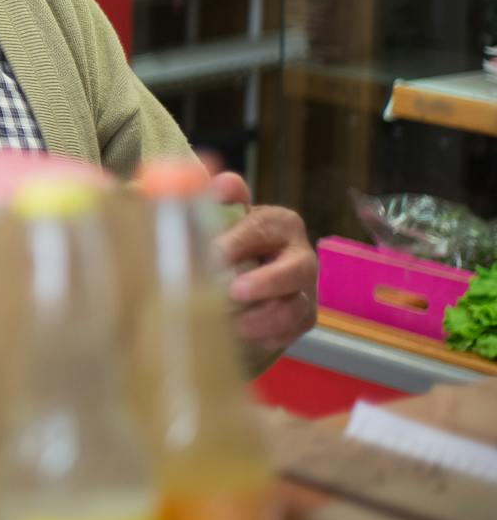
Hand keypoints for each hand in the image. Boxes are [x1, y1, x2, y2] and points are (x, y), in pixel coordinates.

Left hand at [211, 173, 318, 351]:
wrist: (237, 275)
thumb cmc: (227, 238)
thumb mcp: (220, 213)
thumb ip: (221, 195)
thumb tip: (223, 183)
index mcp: (280, 223)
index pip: (263, 228)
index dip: (239, 241)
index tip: (214, 253)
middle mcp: (299, 255)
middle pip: (295, 269)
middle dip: (266, 282)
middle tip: (234, 291)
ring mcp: (304, 290)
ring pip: (294, 307)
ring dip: (261, 318)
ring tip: (230, 323)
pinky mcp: (301, 320)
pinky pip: (288, 333)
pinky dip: (263, 336)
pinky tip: (239, 336)